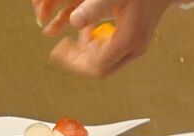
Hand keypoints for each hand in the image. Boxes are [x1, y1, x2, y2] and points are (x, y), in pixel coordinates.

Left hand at [33, 0, 174, 77]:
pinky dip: (96, 46)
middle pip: (100, 69)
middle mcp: (133, 50)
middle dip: (78, 61)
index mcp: (127, 42)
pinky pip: (111, 54)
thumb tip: (73, 22)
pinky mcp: (135, 44)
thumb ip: (93, 8)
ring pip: (105, 63)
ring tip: (74, 35)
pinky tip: (88, 30)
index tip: (57, 50)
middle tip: (60, 46)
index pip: (96, 67)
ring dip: (86, 53)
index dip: (74, 62)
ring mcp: (135, 49)